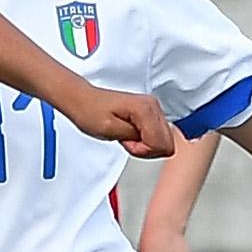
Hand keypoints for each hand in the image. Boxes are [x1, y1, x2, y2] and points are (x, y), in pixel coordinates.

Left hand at [59, 82, 178, 160]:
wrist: (83, 100)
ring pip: (165, 141)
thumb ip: (135, 138)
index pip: (161, 143)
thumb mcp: (109, 130)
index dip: (143, 151)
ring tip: (127, 137)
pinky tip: (131, 135)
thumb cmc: (90, 112)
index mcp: (145, 108)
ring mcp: (154, 109)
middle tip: (128, 141)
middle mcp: (153, 106)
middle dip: (147, 150)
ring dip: (146, 146)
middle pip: (168, 144)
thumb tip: (153, 144)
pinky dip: (145, 141)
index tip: (127, 143)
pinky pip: (158, 136)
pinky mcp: (151, 113)